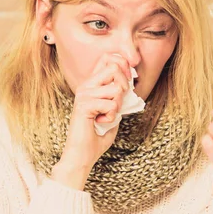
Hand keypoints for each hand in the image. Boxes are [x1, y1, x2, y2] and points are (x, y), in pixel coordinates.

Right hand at [52, 53, 131, 189]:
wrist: (82, 154)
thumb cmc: (97, 135)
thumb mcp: (112, 110)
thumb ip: (118, 95)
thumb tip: (130, 80)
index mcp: (91, 84)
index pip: (107, 59)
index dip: (122, 65)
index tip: (127, 83)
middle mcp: (85, 85)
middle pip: (113, 68)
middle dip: (124, 86)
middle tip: (117, 104)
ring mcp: (83, 94)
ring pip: (115, 89)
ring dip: (117, 106)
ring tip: (106, 116)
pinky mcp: (83, 106)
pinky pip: (110, 105)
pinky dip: (111, 117)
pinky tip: (101, 123)